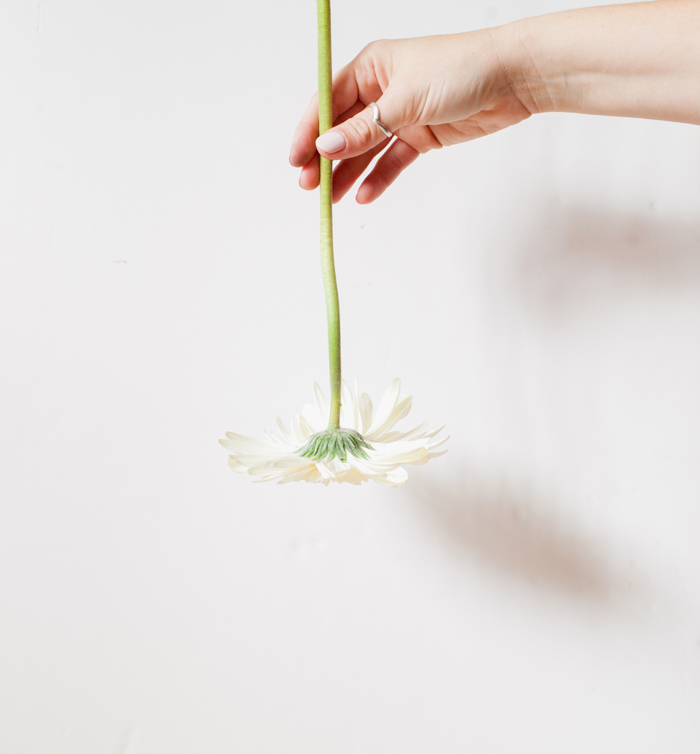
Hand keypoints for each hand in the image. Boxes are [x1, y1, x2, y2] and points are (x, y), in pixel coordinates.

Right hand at [289, 29, 532, 203]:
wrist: (513, 79)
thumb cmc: (462, 69)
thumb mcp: (405, 100)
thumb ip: (365, 128)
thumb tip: (326, 147)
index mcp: (372, 67)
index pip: (328, 101)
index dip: (308, 130)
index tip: (295, 159)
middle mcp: (382, 91)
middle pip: (343, 129)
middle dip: (324, 158)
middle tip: (309, 186)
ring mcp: (401, 116)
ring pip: (365, 149)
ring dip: (348, 173)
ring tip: (332, 199)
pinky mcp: (421, 136)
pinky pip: (391, 161)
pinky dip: (378, 178)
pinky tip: (364, 195)